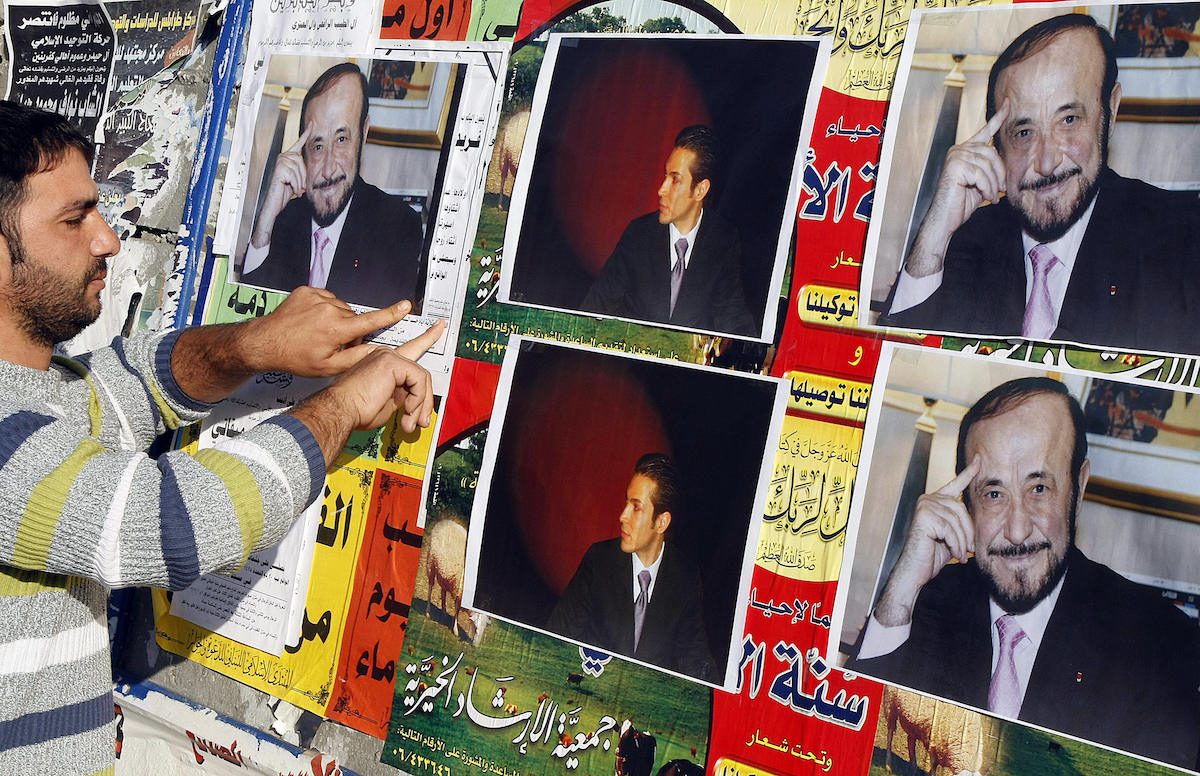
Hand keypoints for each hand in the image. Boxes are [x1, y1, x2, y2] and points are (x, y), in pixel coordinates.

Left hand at [240, 288, 431, 377]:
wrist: (264, 342)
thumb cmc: (295, 358)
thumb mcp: (327, 367)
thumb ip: (356, 357)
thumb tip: (377, 350)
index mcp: (336, 330)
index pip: (371, 321)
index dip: (391, 313)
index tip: (405, 305)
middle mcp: (329, 310)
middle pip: (354, 318)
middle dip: (349, 329)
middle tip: (332, 344)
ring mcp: (317, 298)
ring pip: (341, 308)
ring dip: (336, 319)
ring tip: (319, 332)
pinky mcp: (307, 291)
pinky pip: (326, 299)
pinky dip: (324, 309)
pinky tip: (312, 321)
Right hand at [250, 128, 308, 248]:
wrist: (275, 203)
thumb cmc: (286, 192)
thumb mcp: (299, 179)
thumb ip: (303, 170)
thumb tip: (315, 166)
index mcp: (289, 157)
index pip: (299, 144)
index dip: (307, 133)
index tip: (313, 123)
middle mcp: (284, 156)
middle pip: (303, 162)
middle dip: (303, 177)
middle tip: (297, 186)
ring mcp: (281, 162)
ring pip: (300, 170)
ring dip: (299, 183)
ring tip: (293, 188)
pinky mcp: (280, 169)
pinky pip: (296, 176)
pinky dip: (295, 185)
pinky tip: (289, 188)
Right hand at [289, 317, 444, 466]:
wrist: (340, 410)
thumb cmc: (355, 410)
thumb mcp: (387, 402)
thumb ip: (403, 394)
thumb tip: (417, 401)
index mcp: (381, 362)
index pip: (410, 348)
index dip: (427, 337)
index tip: (440, 326)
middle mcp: (385, 355)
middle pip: (419, 371)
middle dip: (425, 399)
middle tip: (422, 421)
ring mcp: (388, 356)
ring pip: (421, 377)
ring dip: (420, 404)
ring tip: (410, 420)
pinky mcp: (392, 362)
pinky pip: (418, 380)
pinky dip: (417, 399)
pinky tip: (406, 409)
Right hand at [873, 455, 980, 626]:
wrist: (915, 571)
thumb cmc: (932, 556)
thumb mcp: (953, 536)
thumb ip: (961, 523)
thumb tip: (980, 517)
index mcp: (936, 501)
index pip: (956, 484)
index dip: (970, 472)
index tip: (981, 460)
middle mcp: (929, 499)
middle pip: (962, 509)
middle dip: (969, 532)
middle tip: (969, 550)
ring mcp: (925, 506)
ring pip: (957, 521)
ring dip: (962, 541)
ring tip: (960, 554)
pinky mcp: (924, 516)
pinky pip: (950, 529)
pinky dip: (955, 544)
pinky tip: (953, 554)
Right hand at [906, 103, 1008, 277]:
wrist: (944, 220)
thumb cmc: (960, 204)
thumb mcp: (981, 184)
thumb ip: (990, 172)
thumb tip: (1006, 170)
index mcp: (965, 151)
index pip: (985, 131)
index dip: (998, 118)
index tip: (1009, 104)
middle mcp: (959, 150)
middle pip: (992, 152)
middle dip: (1000, 173)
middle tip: (999, 190)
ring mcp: (956, 157)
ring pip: (988, 165)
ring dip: (993, 183)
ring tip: (991, 196)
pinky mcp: (955, 167)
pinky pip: (981, 174)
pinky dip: (987, 188)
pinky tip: (985, 197)